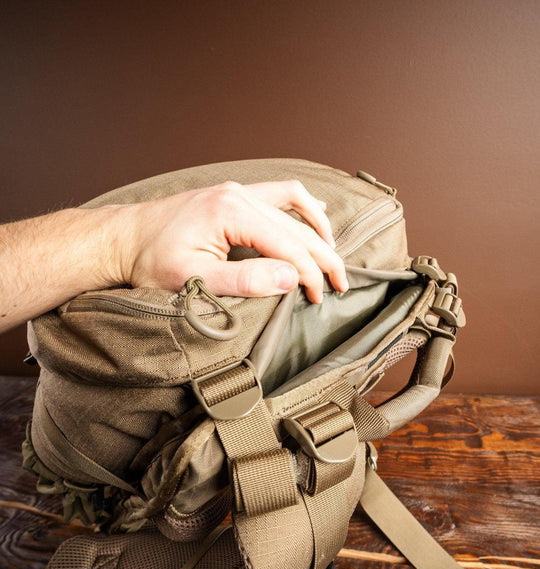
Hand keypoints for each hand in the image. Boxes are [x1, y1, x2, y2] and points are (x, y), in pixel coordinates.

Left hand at [118, 180, 348, 302]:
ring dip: (318, 229)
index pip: (287, 244)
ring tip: (333, 256)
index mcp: (231, 211)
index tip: (319, 298)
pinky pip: (278, 194)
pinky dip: (301, 208)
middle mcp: (238, 194)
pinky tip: (314, 217)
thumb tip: (290, 278)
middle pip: (297, 225)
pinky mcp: (233, 196)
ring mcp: (236, 190)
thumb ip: (245, 280)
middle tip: (340, 284)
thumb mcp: (194, 278)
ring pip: (294, 203)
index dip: (309, 273)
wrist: (124, 239)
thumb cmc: (150, 261)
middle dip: (323, 257)